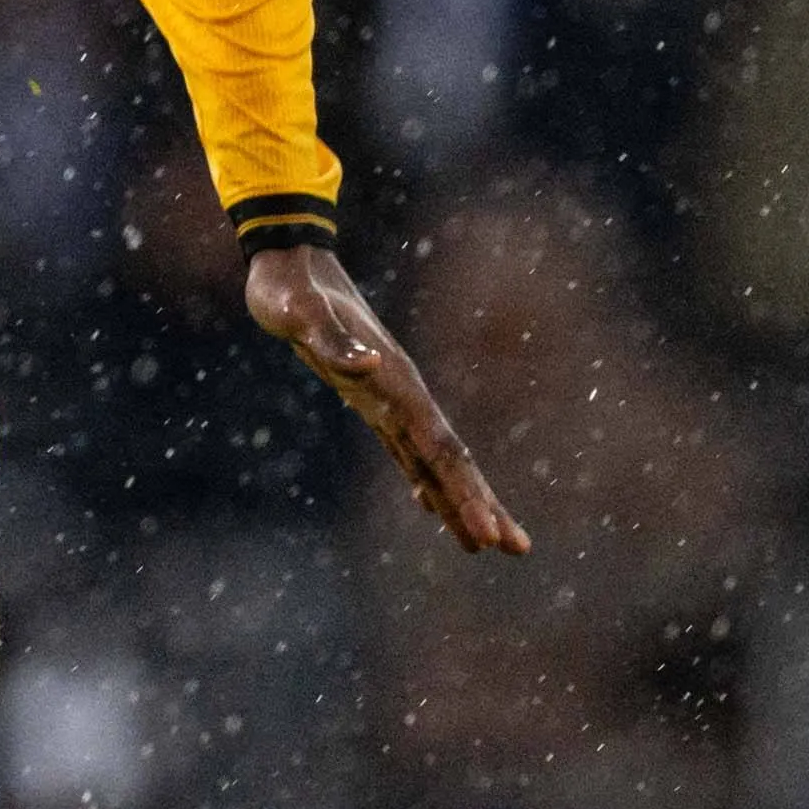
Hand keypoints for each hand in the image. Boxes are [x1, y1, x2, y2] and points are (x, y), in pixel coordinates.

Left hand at [243, 242, 531, 552]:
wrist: (289, 259)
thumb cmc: (289, 289)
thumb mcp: (299, 312)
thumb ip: (333, 340)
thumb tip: (369, 364)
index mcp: (394, 381)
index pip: (440, 448)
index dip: (464, 492)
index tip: (487, 532)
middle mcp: (402, 395)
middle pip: (452, 461)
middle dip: (483, 505)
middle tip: (518, 548)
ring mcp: (389, 399)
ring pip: (435, 462)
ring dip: (461, 501)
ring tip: (487, 543)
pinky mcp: (369, 401)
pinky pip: (406, 453)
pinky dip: (425, 482)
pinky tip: (431, 508)